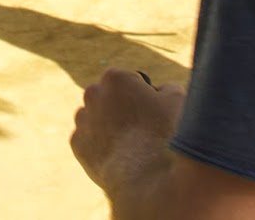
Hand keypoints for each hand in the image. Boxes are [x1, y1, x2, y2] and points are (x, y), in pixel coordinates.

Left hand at [70, 69, 185, 199]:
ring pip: (97, 118)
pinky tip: (119, 157)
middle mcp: (92, 93)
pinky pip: (90, 140)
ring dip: (109, 126)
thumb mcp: (178, 100)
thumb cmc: (164, 134)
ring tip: (131, 145)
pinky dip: (101, 147)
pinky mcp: (77, 144)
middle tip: (142, 128)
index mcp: (115, 77)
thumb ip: (167, 88)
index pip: (130, 81)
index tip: (154, 111)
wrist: (146, 176)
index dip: (144, 96)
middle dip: (122, 108)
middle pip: (110, 97)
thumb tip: (162, 91)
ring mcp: (82, 119)